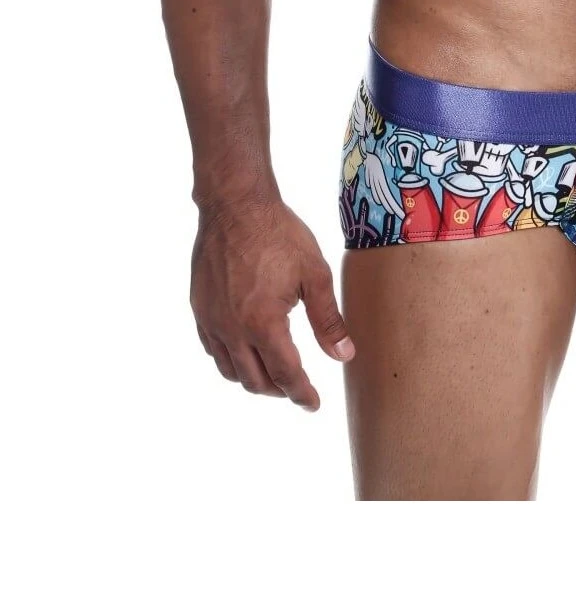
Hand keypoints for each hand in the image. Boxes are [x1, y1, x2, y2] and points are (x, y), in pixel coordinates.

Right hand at [190, 194, 354, 409]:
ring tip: (273, 375)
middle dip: (279, 390)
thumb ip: (328, 320)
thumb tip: (344, 355)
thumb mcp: (315, 274)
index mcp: (263, 324)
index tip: (313, 404)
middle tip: (297, 388)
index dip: (301, 394)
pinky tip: (244, 351)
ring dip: (253, 379)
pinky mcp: (199, 307)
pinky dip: (230, 360)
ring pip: (229, 370)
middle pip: (255, 380)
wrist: (236, 205)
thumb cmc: (279, 234)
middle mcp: (232, 329)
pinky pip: (212, 348)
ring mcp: (211, 320)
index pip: (285, 374)